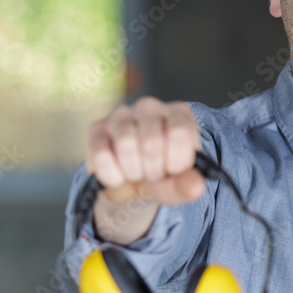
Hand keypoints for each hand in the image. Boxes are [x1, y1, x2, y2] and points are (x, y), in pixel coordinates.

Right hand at [86, 96, 206, 206]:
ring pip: (126, 144)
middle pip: (151, 142)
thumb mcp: (178, 184)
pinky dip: (112, 176)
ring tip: (137, 173)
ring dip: (132, 172)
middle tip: (153, 174)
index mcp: (179, 113)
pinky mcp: (97, 128)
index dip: (176, 163)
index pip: (180, 134)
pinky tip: (119, 176)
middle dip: (153, 171)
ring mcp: (121, 114)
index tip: (173, 170)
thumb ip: (188, 185)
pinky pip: (101, 155)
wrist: (131, 183)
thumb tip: (195, 186)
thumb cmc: (162, 176)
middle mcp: (150, 106)